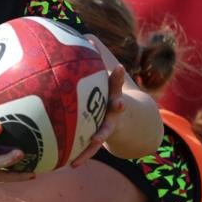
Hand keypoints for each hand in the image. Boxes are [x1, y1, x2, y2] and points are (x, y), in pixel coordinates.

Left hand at [70, 35, 126, 166]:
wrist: (130, 120)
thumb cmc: (107, 91)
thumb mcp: (101, 74)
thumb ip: (92, 57)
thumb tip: (78, 37)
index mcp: (114, 93)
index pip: (117, 82)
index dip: (118, 75)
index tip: (118, 67)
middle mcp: (115, 110)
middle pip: (120, 106)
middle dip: (120, 103)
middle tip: (120, 103)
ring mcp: (110, 127)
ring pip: (106, 133)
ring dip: (101, 139)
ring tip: (94, 142)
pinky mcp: (100, 141)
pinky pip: (90, 150)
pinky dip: (83, 156)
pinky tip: (72, 164)